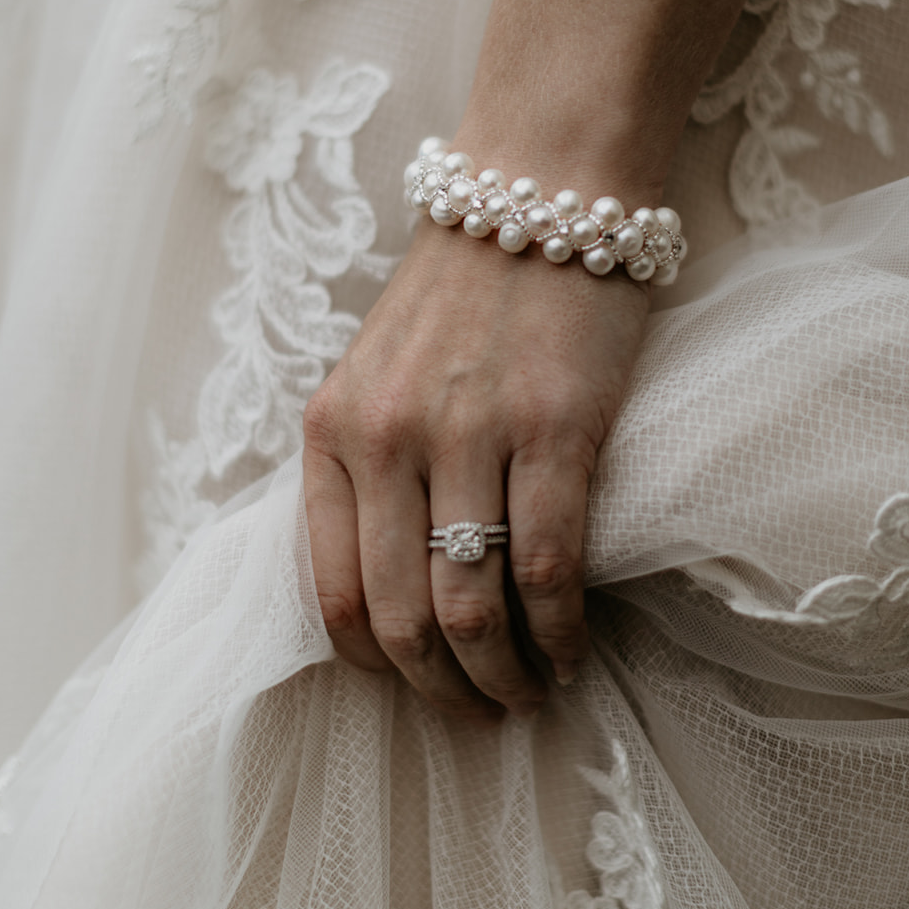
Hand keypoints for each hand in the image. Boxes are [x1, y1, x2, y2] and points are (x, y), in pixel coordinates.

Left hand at [303, 217, 648, 722]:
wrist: (538, 192)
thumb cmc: (463, 291)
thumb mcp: (374, 373)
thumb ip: (365, 469)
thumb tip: (392, 587)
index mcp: (331, 431)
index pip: (331, 596)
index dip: (376, 668)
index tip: (417, 687)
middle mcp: (387, 439)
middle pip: (403, 621)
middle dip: (443, 694)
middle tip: (482, 716)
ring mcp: (469, 434)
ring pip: (474, 611)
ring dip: (506, 679)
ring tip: (532, 693)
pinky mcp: (554, 428)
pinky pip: (549, 570)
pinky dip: (563, 633)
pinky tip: (577, 648)